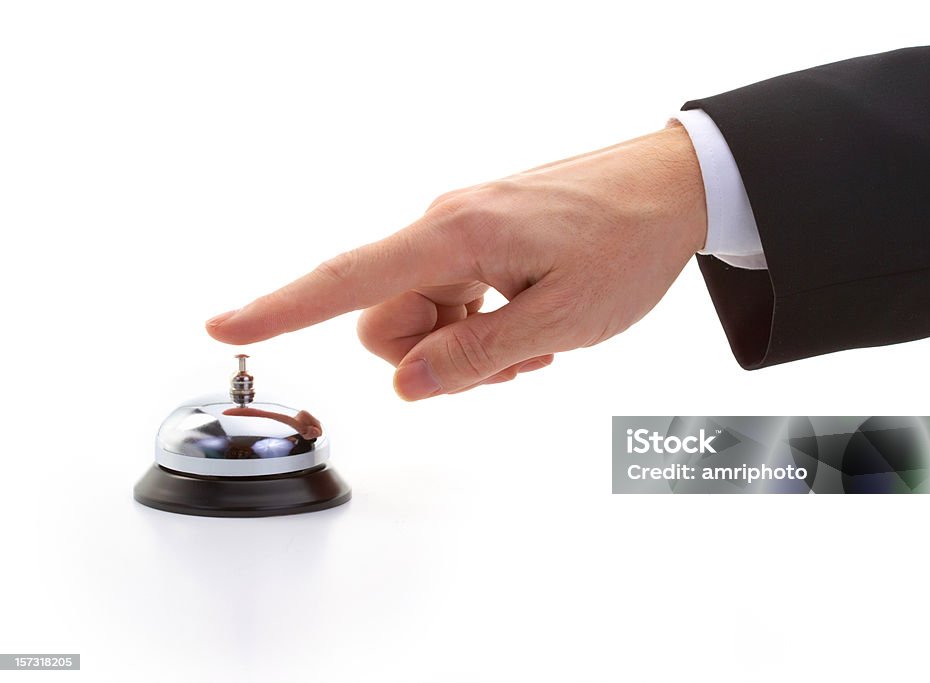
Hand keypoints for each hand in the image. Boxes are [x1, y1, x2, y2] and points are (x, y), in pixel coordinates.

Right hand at [206, 123, 706, 399]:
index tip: (225, 327)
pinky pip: (453, 298)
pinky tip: (531, 325)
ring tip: (533, 340)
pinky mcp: (484, 240)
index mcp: (455, 237)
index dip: (280, 308)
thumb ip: (477, 355)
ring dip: (463, 346)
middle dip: (428, 357)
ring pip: (421, 314)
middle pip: (384, 317)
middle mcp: (446, 228)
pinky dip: (480, 326)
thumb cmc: (626, 243)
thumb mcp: (560, 318)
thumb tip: (406, 382)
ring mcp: (465, 233)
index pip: (347, 280)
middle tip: (506, 358)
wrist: (673, 188)